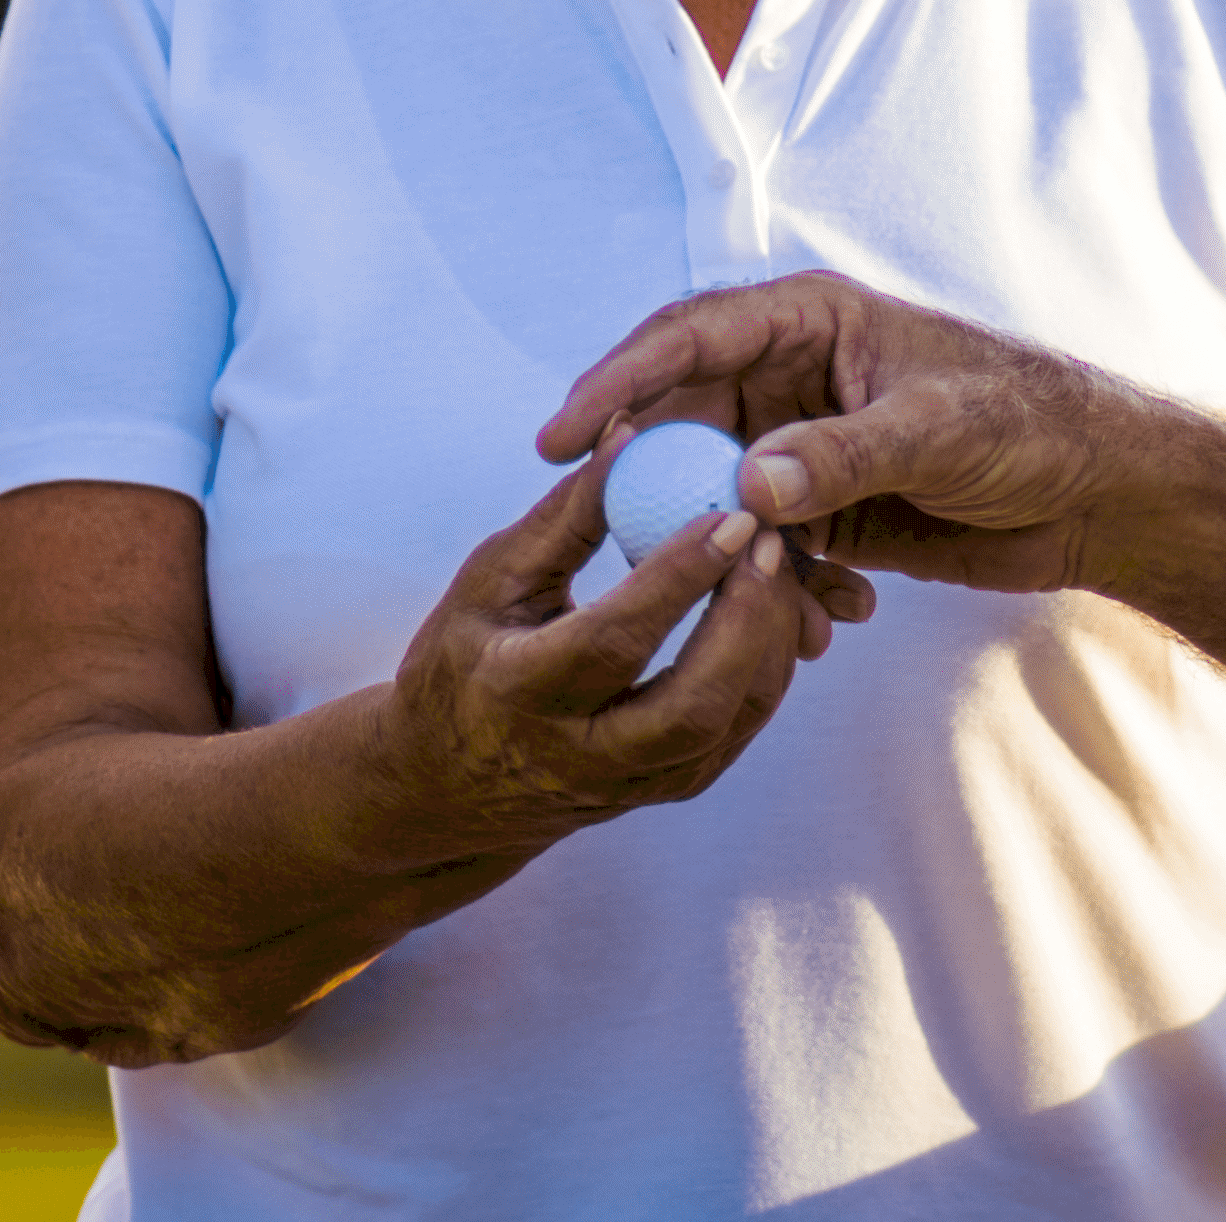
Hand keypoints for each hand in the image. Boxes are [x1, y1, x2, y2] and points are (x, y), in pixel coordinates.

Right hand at [367, 439, 840, 862]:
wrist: (451, 785)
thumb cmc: (465, 657)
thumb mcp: (493, 580)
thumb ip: (566, 516)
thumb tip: (628, 433)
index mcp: (518, 693)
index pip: (612, 640)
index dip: (676, 579)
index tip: (728, 514)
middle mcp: (580, 755)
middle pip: (690, 707)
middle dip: (744, 622)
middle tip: (769, 542)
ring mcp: (631, 786)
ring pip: (726, 724)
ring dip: (766, 641)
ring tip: (774, 562)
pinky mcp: (668, 791)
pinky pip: (737, 731)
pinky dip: (763, 666)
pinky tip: (767, 607)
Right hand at [539, 271, 1201, 603]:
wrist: (1098, 494)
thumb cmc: (1027, 424)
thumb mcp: (932, 432)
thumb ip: (837, 459)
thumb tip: (746, 488)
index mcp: (809, 322)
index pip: (686, 338)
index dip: (616, 383)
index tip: (562, 437)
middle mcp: (793, 378)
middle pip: (684, 423)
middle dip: (655, 487)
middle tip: (617, 543)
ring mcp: (805, 446)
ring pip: (720, 497)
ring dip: (724, 554)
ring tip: (753, 606)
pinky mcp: (827, 510)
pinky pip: (768, 548)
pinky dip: (781, 589)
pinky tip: (825, 626)